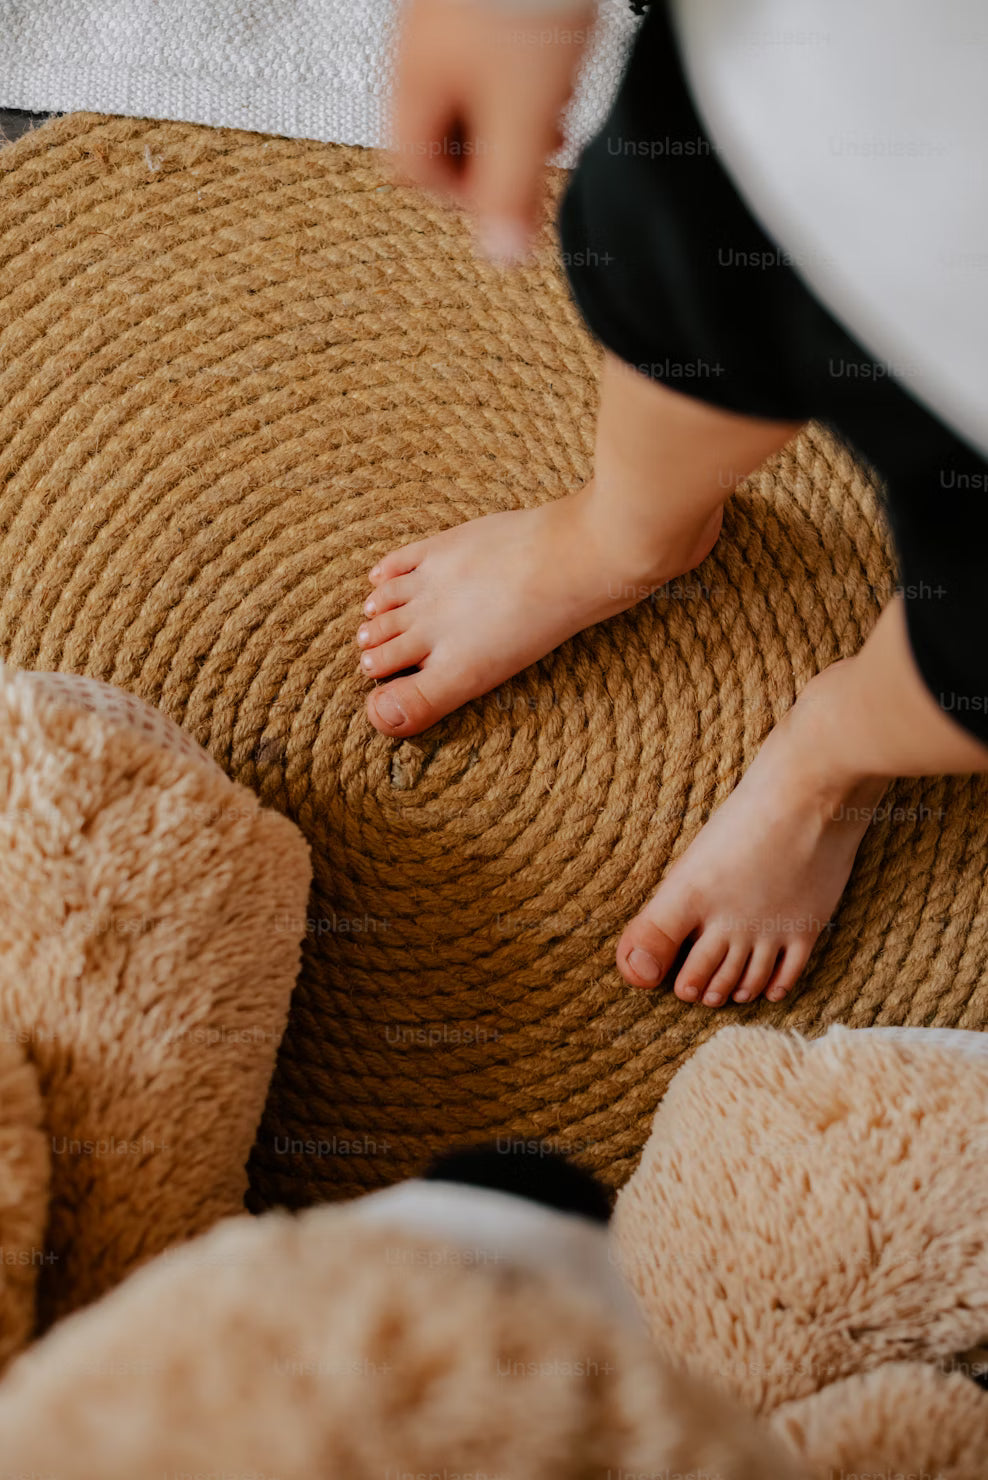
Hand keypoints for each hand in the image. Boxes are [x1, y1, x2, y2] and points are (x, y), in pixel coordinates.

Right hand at [391, 0, 593, 260]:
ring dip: (517, 112)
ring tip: (553, 104)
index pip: (414, 174)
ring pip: (473, 92)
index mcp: (413, 88)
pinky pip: (494, 51)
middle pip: (444, 136)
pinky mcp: (479, 0)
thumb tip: (503, 255)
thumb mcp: (521, 114)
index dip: (458, 200)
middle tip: (536, 153)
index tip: (501, 202)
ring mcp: (446, 22)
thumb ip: (508, 191)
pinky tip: (558, 56)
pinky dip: (526, 68)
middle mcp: (419, 54)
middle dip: (495, 156)